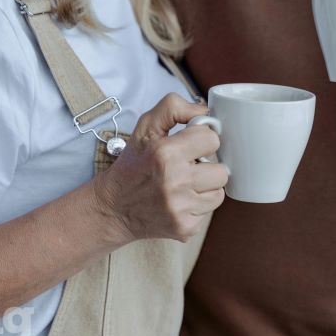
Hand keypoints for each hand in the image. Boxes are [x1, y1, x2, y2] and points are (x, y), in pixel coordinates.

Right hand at [92, 93, 227, 242]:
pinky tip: (180, 201)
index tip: (191, 146)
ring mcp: (180, 208)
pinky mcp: (184, 227)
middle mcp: (174, 181)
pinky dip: (197, 206)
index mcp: (165, 153)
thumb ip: (174, 108)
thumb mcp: (145, 127)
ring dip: (206, 188)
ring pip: (219, 193)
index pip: (212, 139)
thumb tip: (205, 111)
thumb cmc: (133, 164)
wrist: (113, 208)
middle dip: (207, 167)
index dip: (202, 141)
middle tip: (189, 168)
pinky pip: (209, 212)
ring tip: (185, 185)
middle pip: (222, 171)